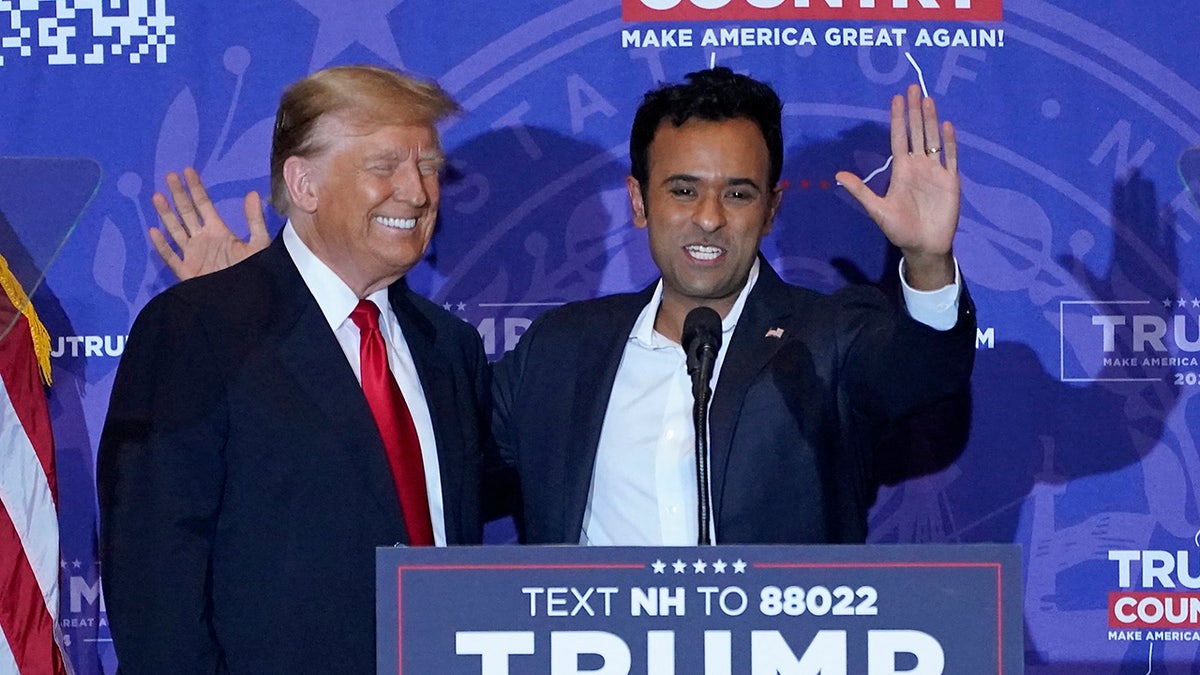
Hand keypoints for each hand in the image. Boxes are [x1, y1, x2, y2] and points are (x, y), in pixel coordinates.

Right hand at [148, 167, 269, 280]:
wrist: (246, 300)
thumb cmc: (255, 272)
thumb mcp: (258, 244)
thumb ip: (254, 220)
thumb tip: (252, 193)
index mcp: (218, 231)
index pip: (204, 205)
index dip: (195, 189)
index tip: (187, 171)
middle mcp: (203, 240)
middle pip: (187, 213)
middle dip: (178, 195)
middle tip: (169, 176)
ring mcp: (193, 255)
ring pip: (175, 231)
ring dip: (166, 214)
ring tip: (157, 196)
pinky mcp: (187, 272)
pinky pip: (171, 257)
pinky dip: (162, 245)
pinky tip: (153, 231)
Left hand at [836, 84, 959, 289]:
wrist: (924, 246)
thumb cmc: (900, 229)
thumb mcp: (877, 209)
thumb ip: (860, 191)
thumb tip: (838, 175)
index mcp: (901, 170)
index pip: (899, 138)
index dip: (898, 119)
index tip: (896, 99)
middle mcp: (918, 166)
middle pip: (917, 133)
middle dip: (914, 111)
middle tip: (913, 88)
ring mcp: (935, 171)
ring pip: (933, 140)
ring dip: (930, 120)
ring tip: (928, 100)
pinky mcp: (950, 181)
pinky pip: (950, 157)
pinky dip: (948, 142)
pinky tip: (945, 126)